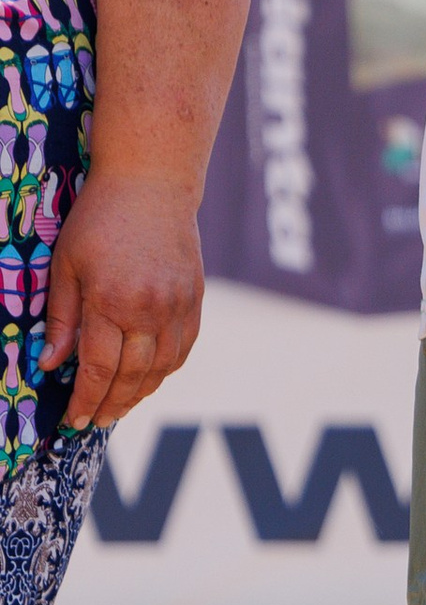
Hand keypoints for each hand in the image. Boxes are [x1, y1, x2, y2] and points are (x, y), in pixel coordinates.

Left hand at [42, 169, 205, 429]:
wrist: (151, 184)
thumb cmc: (99, 219)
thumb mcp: (66, 264)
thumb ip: (61, 316)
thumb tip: (52, 363)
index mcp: (111, 301)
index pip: (98, 368)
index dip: (85, 400)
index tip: (74, 420)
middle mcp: (149, 310)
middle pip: (132, 377)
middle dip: (111, 405)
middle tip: (95, 421)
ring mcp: (177, 307)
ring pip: (161, 369)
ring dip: (140, 395)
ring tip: (119, 407)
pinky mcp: (195, 301)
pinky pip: (183, 350)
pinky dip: (165, 371)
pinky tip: (148, 379)